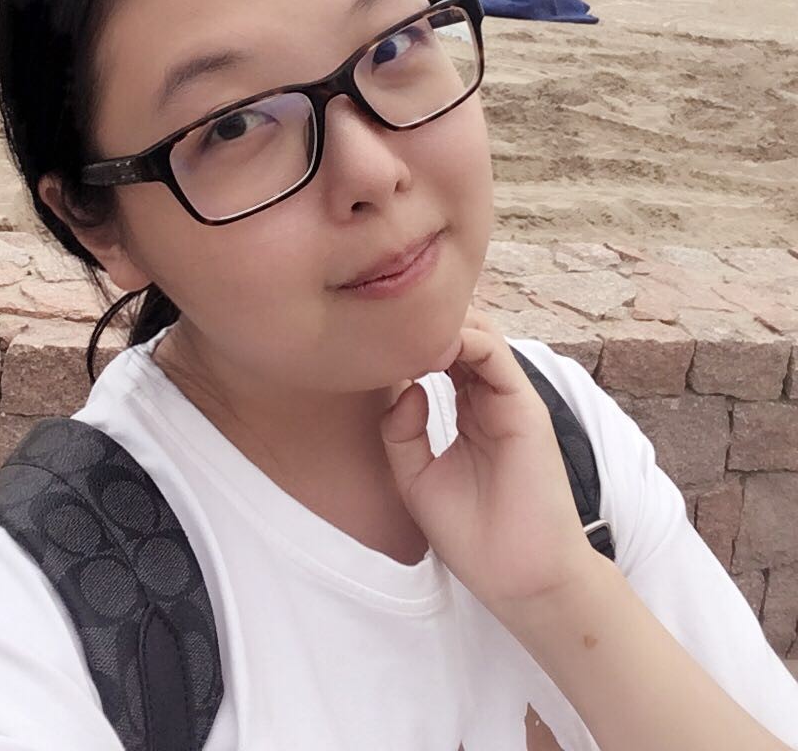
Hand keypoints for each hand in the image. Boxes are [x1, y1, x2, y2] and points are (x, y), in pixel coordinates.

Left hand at [380, 311, 597, 617]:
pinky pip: (498, 356)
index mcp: (466, 412)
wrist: (518, 577)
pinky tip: (433, 344)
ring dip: (443, 325)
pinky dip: (468, 339)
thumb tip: (405, 388)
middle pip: (460, 337)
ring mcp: (507, 400)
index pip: (440, 356)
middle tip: (387, 321)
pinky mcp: (525, 407)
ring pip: (479, 336)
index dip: (408, 343)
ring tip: (405, 328)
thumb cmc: (472, 535)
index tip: (373, 339)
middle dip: (425, 323)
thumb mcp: (416, 479)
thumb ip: (401, 432)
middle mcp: (488, 399)